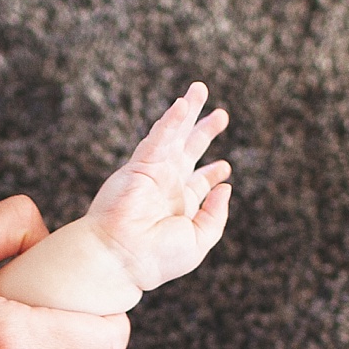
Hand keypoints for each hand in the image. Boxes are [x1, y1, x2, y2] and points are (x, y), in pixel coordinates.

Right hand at [85, 83, 232, 293]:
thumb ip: (216, 215)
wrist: (123, 258)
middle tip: (221, 114)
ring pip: (173, 135)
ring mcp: (152, 173)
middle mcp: (166, 186)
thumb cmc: (157, 258)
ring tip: (200, 89)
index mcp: (180, 206)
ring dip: (187, 112)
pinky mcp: (139, 166)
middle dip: (205, 130)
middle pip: (189, 150)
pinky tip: (182, 105)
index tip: (224, 167)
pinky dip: (170, 121)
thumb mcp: (199, 241)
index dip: (213, 173)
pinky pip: (157, 138)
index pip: (199, 182)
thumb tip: (225, 186)